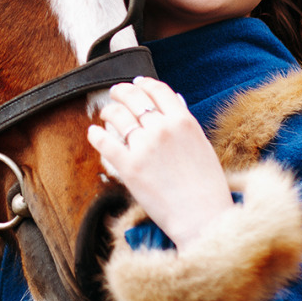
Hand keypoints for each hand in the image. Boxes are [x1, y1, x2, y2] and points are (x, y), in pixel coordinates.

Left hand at [87, 76, 235, 250]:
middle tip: (116, 93)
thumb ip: (186, 123)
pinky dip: (96, 135)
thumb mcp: (203, 146)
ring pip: (117, 116)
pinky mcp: (128, 167)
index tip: (137, 83)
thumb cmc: (207, 186)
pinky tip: (94, 132)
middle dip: (121, 92)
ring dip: (108, 111)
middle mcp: (162, 129)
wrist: (202, 217)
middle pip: (134, 98)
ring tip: (106, 114)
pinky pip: (105, 143)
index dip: (144, 84)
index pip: (158, 91)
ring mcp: (144, 147)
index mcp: (183, 122)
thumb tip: (176, 101)